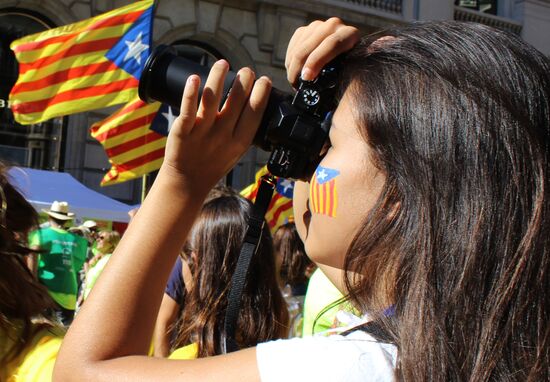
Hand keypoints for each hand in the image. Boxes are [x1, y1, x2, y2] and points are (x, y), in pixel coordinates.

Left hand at [162, 60, 271, 193]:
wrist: (187, 180)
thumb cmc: (214, 162)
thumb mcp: (236, 151)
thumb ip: (244, 128)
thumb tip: (255, 102)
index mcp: (239, 142)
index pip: (254, 114)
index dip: (261, 95)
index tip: (264, 80)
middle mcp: (223, 136)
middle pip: (236, 103)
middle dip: (244, 83)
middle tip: (247, 70)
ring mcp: (202, 133)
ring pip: (211, 100)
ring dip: (218, 78)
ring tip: (223, 63)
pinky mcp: (183, 132)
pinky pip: (188, 110)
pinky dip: (191, 93)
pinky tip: (195, 78)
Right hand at [285, 17, 359, 85]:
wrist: (345, 61)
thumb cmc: (349, 72)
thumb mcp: (350, 74)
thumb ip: (343, 77)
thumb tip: (326, 91)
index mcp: (350, 34)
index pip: (332, 44)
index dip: (316, 61)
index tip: (306, 78)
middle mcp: (334, 25)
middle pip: (311, 45)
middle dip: (299, 67)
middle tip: (296, 85)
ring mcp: (318, 25)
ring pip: (299, 46)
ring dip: (293, 66)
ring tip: (294, 82)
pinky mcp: (305, 30)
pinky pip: (293, 45)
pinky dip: (290, 60)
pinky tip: (292, 71)